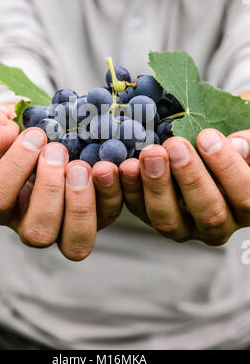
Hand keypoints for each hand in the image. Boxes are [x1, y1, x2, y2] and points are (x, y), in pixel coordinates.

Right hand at [0, 104, 122, 259]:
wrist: (45, 129)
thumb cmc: (14, 133)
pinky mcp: (97, 214)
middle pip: (38, 233)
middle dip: (50, 189)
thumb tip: (4, 137)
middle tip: (58, 151)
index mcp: (1, 202)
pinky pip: (107, 214)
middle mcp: (31, 222)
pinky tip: (109, 165)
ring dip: (81, 203)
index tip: (35, 135)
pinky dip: (112, 191)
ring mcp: (66, 223)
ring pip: (75, 242)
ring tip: (82, 165)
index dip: (15, 168)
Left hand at [120, 128, 249, 245]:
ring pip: (170, 220)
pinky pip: (140, 210)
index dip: (229, 168)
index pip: (246, 197)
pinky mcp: (154, 218)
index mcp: (245, 205)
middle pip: (210, 213)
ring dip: (157, 186)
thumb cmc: (225, 145)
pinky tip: (127, 166)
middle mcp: (218, 225)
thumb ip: (244, 143)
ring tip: (151, 153)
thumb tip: (238, 142)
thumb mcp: (240, 142)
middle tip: (176, 145)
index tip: (209, 136)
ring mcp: (184, 227)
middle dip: (191, 178)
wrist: (192, 151)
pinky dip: (131, 189)